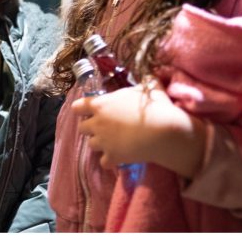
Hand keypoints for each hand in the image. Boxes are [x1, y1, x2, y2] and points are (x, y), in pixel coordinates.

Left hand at [71, 78, 207, 177]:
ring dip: (100, 144)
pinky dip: (110, 161)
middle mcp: (97, 123)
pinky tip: (119, 157)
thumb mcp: (149, 88)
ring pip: (91, 145)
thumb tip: (149, 79)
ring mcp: (103, 142)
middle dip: (91, 128)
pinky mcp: (112, 157)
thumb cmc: (154, 105)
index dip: (82, 109)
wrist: (163, 131)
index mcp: (101, 104)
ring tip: (113, 143)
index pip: (78, 106)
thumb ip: (144, 83)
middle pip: (82, 128)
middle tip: (104, 127)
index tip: (89, 111)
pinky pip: (104, 162)